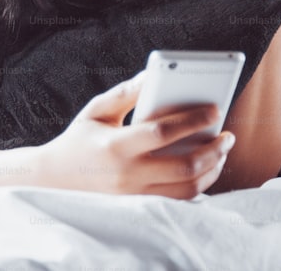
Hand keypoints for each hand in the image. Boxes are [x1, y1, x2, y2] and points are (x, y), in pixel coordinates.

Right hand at [39, 73, 235, 198]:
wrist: (52, 179)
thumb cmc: (79, 139)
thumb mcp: (97, 110)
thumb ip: (127, 92)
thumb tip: (154, 74)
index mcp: (116, 146)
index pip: (162, 132)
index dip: (192, 120)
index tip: (214, 108)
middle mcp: (127, 175)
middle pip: (183, 167)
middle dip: (213, 150)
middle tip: (228, 135)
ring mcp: (135, 196)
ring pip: (187, 189)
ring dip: (212, 170)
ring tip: (222, 151)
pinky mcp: (140, 206)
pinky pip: (178, 200)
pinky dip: (199, 185)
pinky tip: (207, 167)